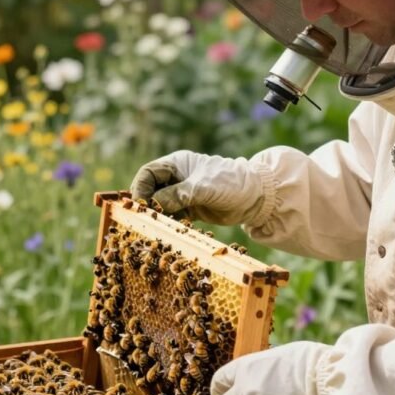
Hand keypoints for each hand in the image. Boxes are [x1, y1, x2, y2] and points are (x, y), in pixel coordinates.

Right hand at [129, 150, 258, 224]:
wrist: (256, 197)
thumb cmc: (230, 183)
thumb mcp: (202, 188)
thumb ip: (177, 195)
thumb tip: (154, 205)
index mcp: (177, 164)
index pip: (148, 173)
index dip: (140, 188)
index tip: (139, 205)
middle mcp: (177, 177)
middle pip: (151, 189)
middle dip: (147, 204)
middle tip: (146, 219)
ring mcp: (183, 193)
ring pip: (161, 204)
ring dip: (158, 216)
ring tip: (158, 227)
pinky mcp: (190, 208)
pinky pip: (173, 216)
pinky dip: (170, 223)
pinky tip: (171, 230)